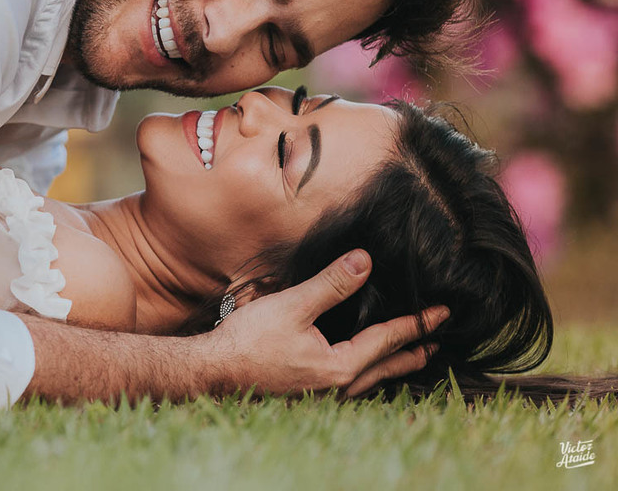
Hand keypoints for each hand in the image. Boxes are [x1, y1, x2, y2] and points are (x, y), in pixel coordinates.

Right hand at [204, 249, 449, 398]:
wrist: (213, 372)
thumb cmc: (250, 341)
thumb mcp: (292, 306)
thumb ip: (331, 285)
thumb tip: (365, 262)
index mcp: (340, 367)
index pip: (387, 340)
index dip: (416, 324)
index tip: (442, 313)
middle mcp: (338, 387)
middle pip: (387, 368)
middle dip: (412, 352)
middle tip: (436, 341)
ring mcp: (323, 395)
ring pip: (370, 381)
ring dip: (392, 367)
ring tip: (408, 357)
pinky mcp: (307, 394)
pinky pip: (351, 385)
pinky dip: (368, 374)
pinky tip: (360, 368)